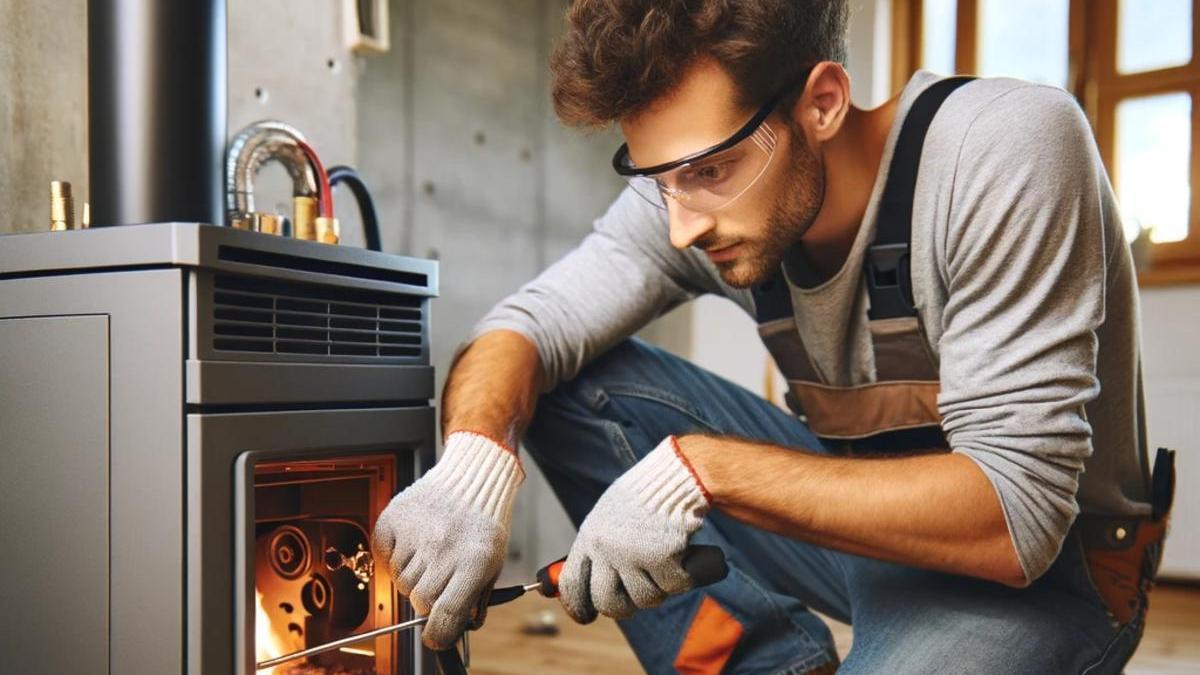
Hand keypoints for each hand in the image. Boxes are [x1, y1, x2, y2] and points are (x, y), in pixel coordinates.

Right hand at [372, 430, 522, 648]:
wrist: (472, 477)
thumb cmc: (484, 521)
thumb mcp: (492, 562)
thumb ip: (475, 598)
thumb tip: (457, 627)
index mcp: (472, 563)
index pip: (445, 616)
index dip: (438, 634)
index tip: (435, 639)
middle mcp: (442, 549)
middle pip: (420, 600)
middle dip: (428, 599)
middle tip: (438, 579)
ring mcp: (415, 533)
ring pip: (401, 580)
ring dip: (413, 575)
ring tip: (430, 552)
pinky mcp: (393, 520)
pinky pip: (385, 557)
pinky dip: (395, 555)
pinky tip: (414, 540)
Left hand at [558, 435, 711, 622]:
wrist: (674, 477)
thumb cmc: (642, 498)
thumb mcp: (607, 517)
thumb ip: (596, 547)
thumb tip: (583, 584)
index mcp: (589, 537)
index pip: (572, 583)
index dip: (577, 606)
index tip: (585, 616)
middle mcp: (607, 548)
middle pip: (607, 603)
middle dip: (622, 608)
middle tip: (633, 600)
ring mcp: (634, 554)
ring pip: (644, 599)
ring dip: (657, 591)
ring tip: (662, 568)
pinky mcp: (663, 557)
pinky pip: (672, 587)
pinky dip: (681, 578)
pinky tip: (682, 561)